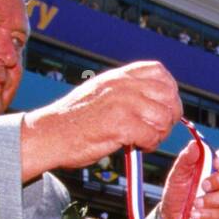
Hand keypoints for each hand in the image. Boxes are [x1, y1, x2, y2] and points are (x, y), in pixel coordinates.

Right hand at [21, 61, 182, 181]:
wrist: (49, 134)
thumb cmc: (74, 119)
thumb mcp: (101, 92)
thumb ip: (126, 91)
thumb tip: (155, 101)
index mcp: (119, 76)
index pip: (160, 72)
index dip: (169, 92)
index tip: (163, 108)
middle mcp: (123, 86)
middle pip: (169, 97)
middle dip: (169, 117)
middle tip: (156, 130)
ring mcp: (123, 104)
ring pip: (164, 118)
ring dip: (159, 134)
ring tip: (143, 140)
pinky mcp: (120, 125)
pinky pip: (152, 136)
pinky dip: (148, 145)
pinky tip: (135, 146)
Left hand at [158, 144, 218, 218]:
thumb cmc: (178, 194)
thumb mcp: (178, 176)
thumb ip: (186, 160)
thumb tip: (194, 144)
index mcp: (217, 167)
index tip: (216, 163)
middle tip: (204, 186)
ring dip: (214, 200)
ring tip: (196, 204)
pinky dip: (212, 215)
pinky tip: (197, 215)